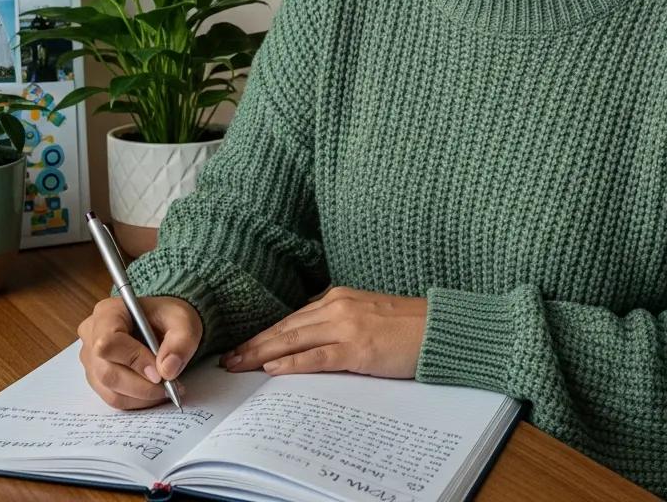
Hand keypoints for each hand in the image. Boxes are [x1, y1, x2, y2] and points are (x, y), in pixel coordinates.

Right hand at [77, 295, 201, 409]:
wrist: (162, 323)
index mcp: (107, 312)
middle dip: (142, 385)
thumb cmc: (167, 317)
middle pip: (107, 372)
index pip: (107, 342)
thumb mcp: (182, 320)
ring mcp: (91, 360)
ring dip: (142, 396)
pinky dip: (137, 400)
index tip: (160, 371)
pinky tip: (155, 392)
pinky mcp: (96, 379)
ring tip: (167, 388)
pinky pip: (113, 398)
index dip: (133, 360)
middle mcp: (92, 335)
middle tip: (169, 386)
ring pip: (110, 391)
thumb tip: (168, 370)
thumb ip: (180, 341)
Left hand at [219, 287, 427, 379]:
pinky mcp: (359, 347)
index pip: (292, 318)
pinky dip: (293, 363)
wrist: (438, 328)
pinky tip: (274, 370)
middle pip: (286, 328)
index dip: (264, 334)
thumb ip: (338, 320)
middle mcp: (338, 306)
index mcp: (338, 297)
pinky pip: (318, 357)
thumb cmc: (406, 325)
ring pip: (294, 340)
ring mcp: (347, 326)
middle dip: (254, 344)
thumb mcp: (365, 314)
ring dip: (262, 354)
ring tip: (240, 365)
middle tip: (228, 359)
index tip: (242, 346)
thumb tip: (309, 339)